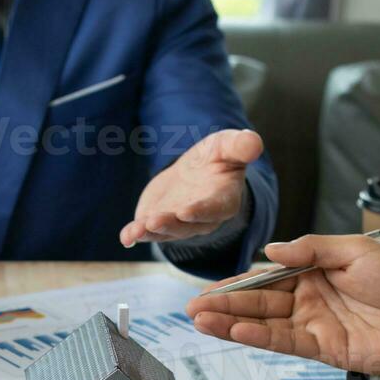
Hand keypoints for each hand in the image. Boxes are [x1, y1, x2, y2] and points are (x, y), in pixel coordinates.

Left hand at [120, 129, 262, 245]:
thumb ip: (240, 146)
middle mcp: (200, 219)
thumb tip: (254, 143)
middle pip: (185, 226)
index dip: (200, 212)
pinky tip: (126, 237)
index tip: (186, 211)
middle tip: (155, 221)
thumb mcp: (228, 146)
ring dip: (150, 231)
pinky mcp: (157, 222)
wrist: (197, 171)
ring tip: (136, 230)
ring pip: (165, 231)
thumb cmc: (218, 158)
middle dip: (170, 224)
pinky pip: (146, 231)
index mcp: (222, 201)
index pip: (213, 210)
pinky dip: (135, 235)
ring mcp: (177, 224)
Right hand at [185, 234, 379, 374]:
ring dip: (232, 323)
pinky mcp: (324, 348)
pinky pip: (284, 342)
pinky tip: (235, 333)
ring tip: (201, 321)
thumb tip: (271, 249)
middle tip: (192, 308)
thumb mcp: (356, 249)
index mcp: (315, 270)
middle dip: (224, 305)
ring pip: (264, 323)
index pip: (266, 276)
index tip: (209, 288)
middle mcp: (310, 298)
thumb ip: (311, 249)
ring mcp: (315, 324)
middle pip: (258, 302)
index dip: (237, 283)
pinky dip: (259, 337)